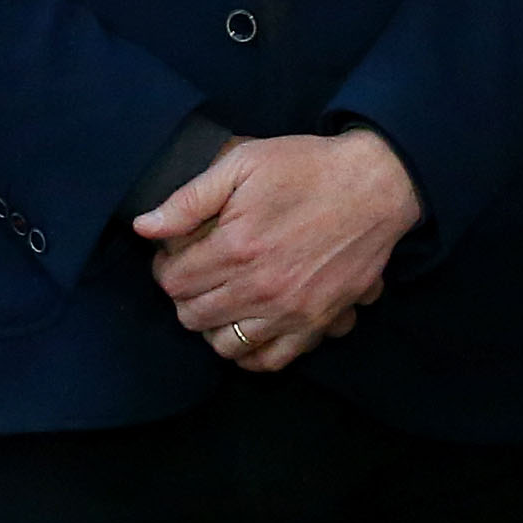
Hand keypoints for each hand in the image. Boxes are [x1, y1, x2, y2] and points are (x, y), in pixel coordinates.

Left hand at [136, 129, 421, 372]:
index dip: (166, 268)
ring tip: (220, 302)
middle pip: (193, 316)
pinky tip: (248, 330)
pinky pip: (271, 360)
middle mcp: (259, 287)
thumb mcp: (245, 163)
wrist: (377, 184)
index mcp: (236, 247)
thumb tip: (144, 228)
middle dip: (186, 296)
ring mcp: (290, 310)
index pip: (173, 282)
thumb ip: (189, 199)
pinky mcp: (318, 322)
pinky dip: (252, 354)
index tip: (176, 256)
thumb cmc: (309, 168)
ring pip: (224, 345)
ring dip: (213, 326)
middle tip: (197, 275)